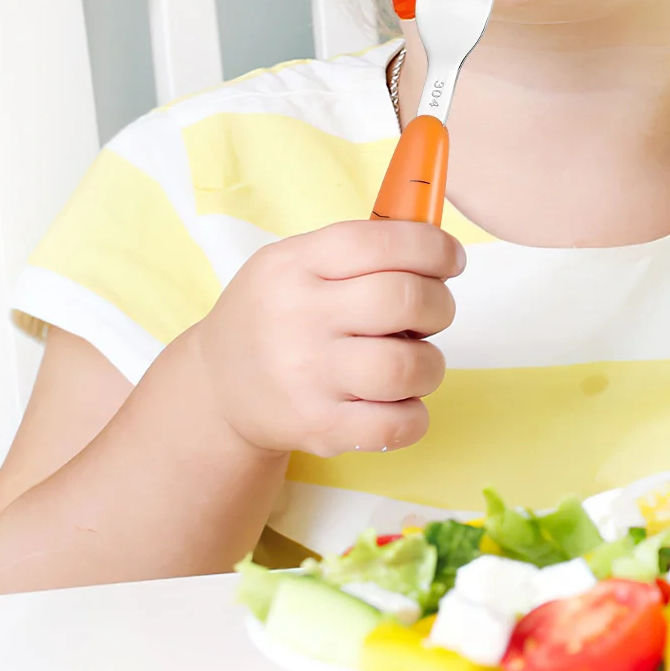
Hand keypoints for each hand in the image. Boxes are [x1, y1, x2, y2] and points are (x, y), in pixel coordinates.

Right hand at [188, 220, 463, 458]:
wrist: (218, 387)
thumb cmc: (275, 314)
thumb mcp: (295, 262)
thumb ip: (360, 249)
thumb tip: (439, 247)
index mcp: (296, 264)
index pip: (383, 242)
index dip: (433, 248)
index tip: (451, 259)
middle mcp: (299, 316)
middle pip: (404, 300)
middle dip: (439, 304)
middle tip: (433, 313)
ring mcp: (308, 377)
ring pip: (407, 366)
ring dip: (431, 363)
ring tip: (416, 361)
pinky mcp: (319, 428)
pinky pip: (396, 425)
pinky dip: (416, 414)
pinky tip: (401, 400)